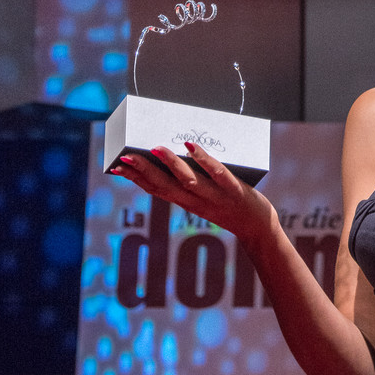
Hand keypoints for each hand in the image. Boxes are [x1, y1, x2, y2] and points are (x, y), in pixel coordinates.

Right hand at [111, 142, 275, 242]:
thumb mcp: (206, 198)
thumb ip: (191, 182)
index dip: (135, 179)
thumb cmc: (230, 206)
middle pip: (165, 186)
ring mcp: (215, 196)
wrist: (258, 228)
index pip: (156, 190)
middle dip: (143, 171)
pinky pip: (218, 174)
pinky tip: (192, 146)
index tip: (115, 167)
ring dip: (170, 164)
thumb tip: (179, 154)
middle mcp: (196, 201)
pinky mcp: (234, 191)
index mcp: (186, 202)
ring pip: (188, 180)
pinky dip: (204, 160)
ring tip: (155, 147)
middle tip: (124, 157)